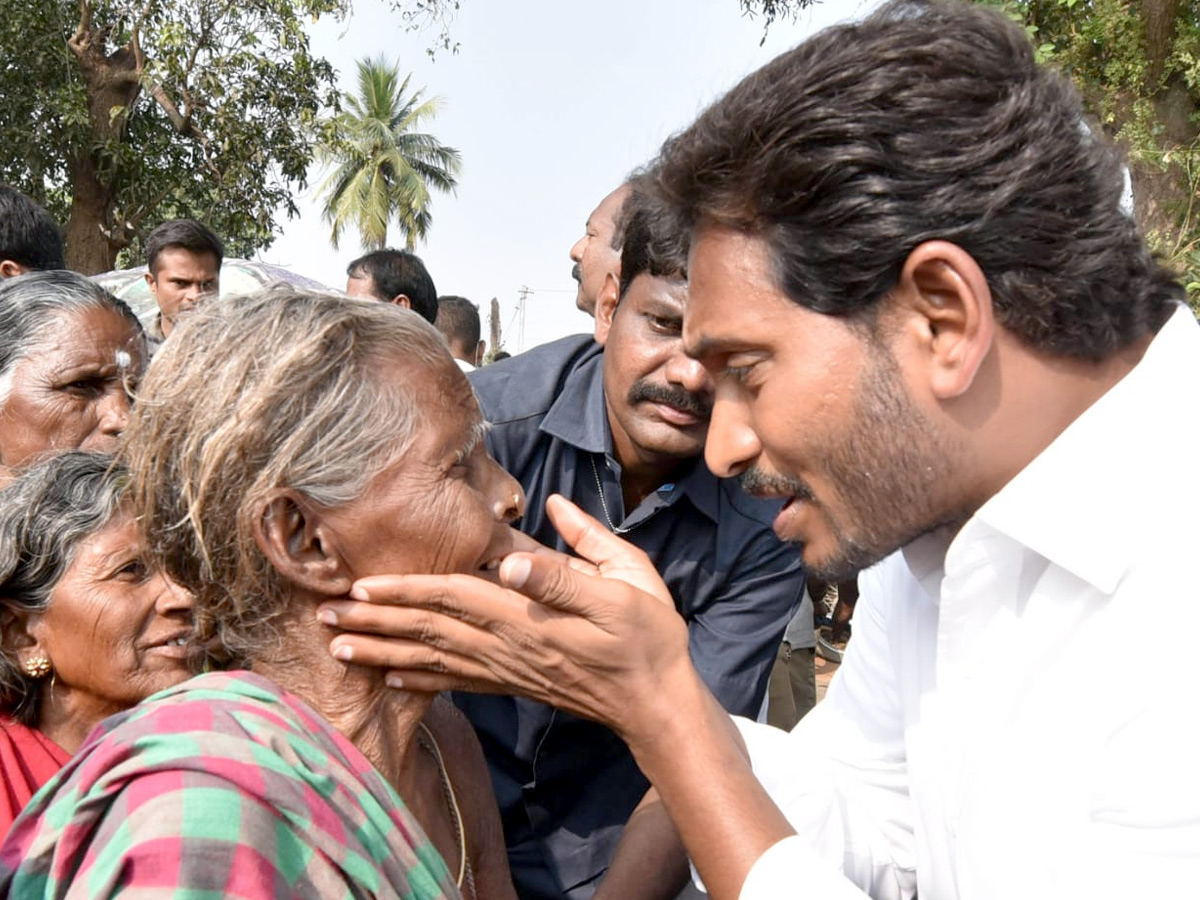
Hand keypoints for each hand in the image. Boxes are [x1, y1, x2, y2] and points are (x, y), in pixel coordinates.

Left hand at [318, 495, 690, 737]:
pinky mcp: (515, 684)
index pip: (452, 598)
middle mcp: (507, 648)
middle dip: (374, 623)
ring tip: (339, 649)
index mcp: (527, 617)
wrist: (656, 702)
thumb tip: (518, 544)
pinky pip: (457, 684)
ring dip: (384, 654)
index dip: (403, 590)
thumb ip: (570, 563)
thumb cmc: (646, 637)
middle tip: (323, 618)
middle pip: (428, 631)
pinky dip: (420, 681)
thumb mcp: (624, 587)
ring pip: (433, 659)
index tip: (360, 586)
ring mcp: (508, 670)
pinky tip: (392, 680)